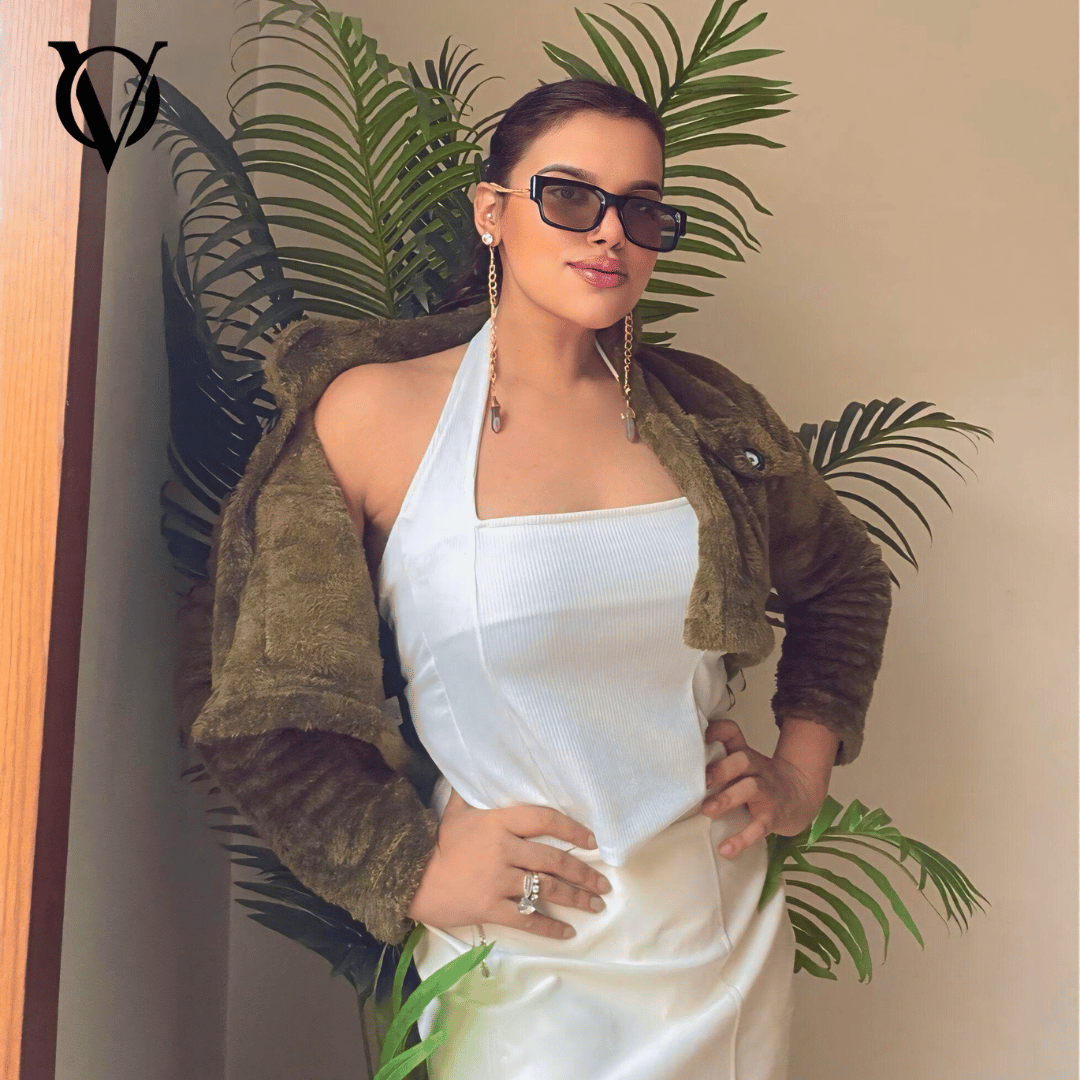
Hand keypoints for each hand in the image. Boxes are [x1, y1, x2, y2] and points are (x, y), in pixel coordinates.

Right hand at [406, 787, 613, 939]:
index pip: (545, 820)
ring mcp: (497, 880)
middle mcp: (503, 849)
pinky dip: (550, 927)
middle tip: (604, 883)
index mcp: (498, 822)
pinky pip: (527, 918)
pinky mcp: (490, 907)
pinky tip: (568, 933)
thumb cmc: (439, 843)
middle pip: (553, 860)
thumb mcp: (457, 810)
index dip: (573, 829)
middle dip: (584, 873)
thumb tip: (485, 765)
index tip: (593, 841)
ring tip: (596, 905)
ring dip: (576, 898)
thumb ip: (476, 792)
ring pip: (546, 889)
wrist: (411, 878)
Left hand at [700, 718, 826, 858]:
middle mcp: (757, 769)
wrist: (801, 796)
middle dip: (720, 769)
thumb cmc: (761, 779)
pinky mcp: (772, 817)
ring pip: (750, 788)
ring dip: (727, 798)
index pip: (733, 733)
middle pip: (742, 759)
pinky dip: (742, 839)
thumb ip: (719, 757)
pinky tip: (726, 849)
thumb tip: (683, 757)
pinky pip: (759, 827)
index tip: (699, 736)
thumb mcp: (744, 764)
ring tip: (707, 811)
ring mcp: (767, 792)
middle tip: (699, 781)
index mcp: (745, 754)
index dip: (718, 731)